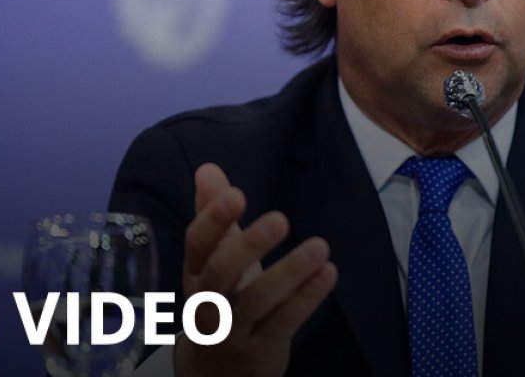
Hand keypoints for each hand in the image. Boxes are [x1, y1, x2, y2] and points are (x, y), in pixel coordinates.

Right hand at [175, 163, 337, 376]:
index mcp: (195, 274)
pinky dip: (307, 297)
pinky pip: (285, 322)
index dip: (213, 219)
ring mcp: (233, 330)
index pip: (197, 244)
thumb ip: (213, 214)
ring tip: (320, 246)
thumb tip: (208, 169)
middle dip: (249, 246)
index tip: (236, 193)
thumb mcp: (213, 260)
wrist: (214, 374)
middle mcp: (208, 303)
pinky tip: (329, 272)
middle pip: (223, 274)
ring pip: (257, 301)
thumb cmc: (220, 302)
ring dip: (290, 272)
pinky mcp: (261, 349)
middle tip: (280, 218)